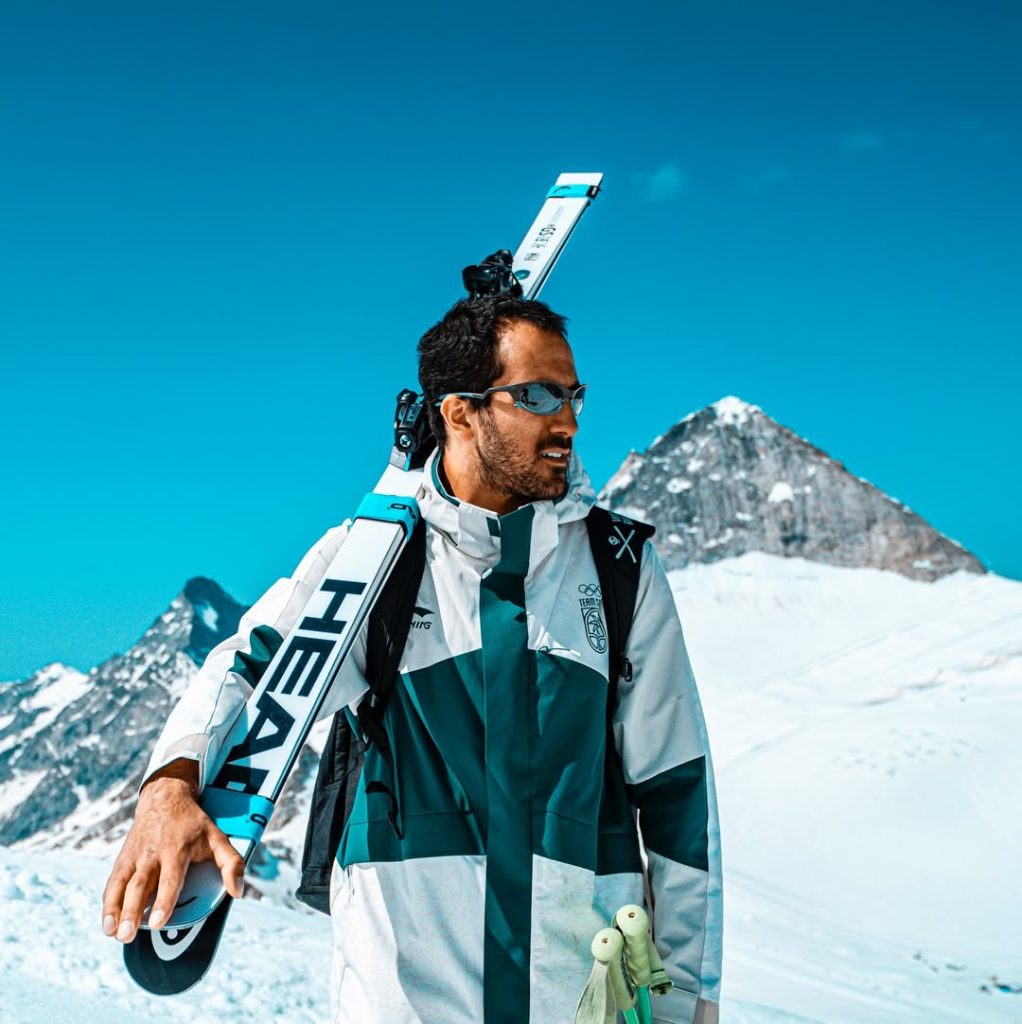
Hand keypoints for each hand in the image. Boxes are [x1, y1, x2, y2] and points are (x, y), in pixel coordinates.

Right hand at [101, 759, 244, 942]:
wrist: (165, 797)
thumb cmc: (194, 824)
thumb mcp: (218, 837)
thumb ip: (231, 863)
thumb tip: (237, 892)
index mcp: (177, 850)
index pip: (170, 879)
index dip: (164, 902)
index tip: (156, 924)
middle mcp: (153, 854)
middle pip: (141, 885)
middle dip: (132, 911)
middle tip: (127, 935)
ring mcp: (135, 856)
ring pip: (122, 884)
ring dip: (115, 909)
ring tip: (111, 933)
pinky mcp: (123, 858)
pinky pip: (113, 881)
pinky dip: (107, 901)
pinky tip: (106, 921)